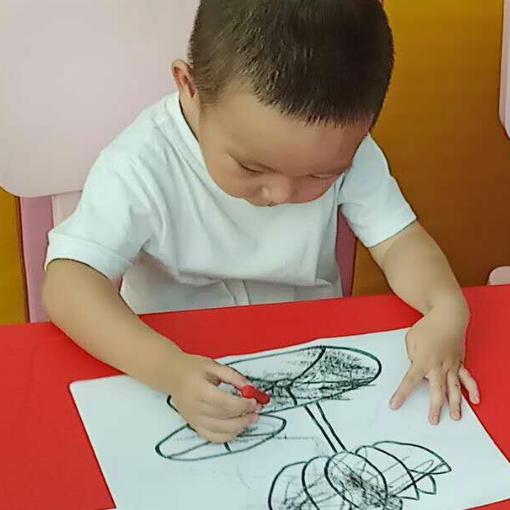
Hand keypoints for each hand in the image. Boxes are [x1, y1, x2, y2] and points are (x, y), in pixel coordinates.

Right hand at [168, 352, 259, 442]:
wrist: (171, 375)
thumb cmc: (192, 369)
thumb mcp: (214, 366)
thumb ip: (233, 376)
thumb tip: (251, 388)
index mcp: (198, 389)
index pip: (225, 402)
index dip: (243, 404)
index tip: (255, 401)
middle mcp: (194, 407)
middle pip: (224, 418)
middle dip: (244, 416)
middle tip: (256, 410)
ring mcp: (193, 419)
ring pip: (220, 430)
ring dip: (240, 426)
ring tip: (251, 418)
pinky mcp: (194, 426)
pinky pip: (213, 437)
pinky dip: (228, 435)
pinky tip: (237, 427)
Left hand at [389, 305, 479, 424]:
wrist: (448, 316)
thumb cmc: (427, 327)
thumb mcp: (411, 339)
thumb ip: (412, 357)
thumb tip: (417, 369)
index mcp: (423, 360)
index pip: (410, 381)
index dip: (402, 395)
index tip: (395, 405)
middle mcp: (439, 365)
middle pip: (436, 390)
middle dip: (435, 406)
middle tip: (433, 421)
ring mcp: (451, 365)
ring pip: (454, 387)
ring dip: (456, 403)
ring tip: (456, 417)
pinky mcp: (460, 362)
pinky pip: (467, 378)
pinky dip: (473, 389)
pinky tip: (476, 400)